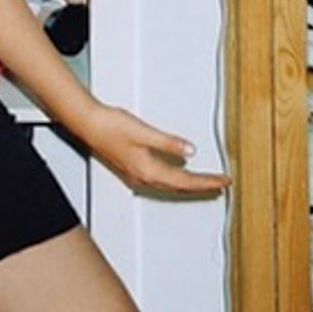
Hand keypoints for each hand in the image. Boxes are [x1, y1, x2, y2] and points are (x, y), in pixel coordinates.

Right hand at [83, 104, 230, 195]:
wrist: (88, 125)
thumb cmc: (111, 126)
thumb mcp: (144, 132)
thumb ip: (168, 142)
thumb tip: (190, 150)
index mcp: (149, 170)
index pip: (185, 181)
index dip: (207, 181)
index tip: (223, 181)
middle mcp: (144, 177)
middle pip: (180, 186)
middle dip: (202, 185)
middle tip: (221, 183)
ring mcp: (138, 175)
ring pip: (171, 185)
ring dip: (190, 183)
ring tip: (207, 181)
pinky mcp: (134, 168)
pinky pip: (162, 180)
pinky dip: (176, 179)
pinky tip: (179, 173)